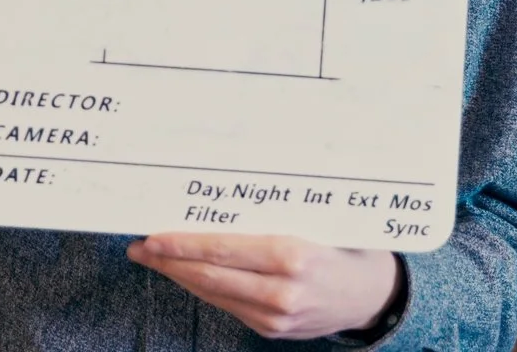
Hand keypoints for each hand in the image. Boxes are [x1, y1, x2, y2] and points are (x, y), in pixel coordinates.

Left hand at [127, 233, 401, 341]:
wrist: (375, 296)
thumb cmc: (349, 246)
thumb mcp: (321, 220)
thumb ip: (278, 210)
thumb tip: (228, 186)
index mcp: (294, 256)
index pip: (223, 249)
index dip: (183, 244)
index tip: (154, 235)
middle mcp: (281, 291)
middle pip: (209, 275)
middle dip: (168, 261)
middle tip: (140, 247)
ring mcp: (275, 316)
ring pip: (213, 293)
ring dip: (179, 276)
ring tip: (154, 258)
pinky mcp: (272, 330)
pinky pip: (227, 306)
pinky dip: (204, 288)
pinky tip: (188, 274)